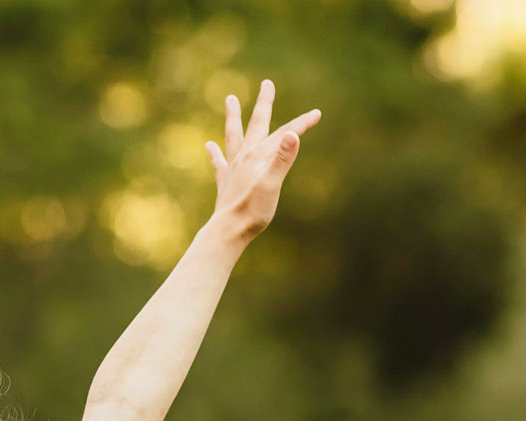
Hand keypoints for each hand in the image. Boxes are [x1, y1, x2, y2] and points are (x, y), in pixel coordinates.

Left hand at [204, 77, 321, 244]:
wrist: (228, 232)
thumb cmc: (252, 211)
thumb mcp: (273, 184)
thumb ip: (283, 159)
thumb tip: (291, 134)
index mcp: (258, 155)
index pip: (285, 134)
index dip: (302, 123)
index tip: (317, 114)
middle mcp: (244, 156)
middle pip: (256, 123)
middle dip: (264, 103)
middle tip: (267, 83)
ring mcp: (233, 168)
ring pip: (233, 135)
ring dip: (233, 117)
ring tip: (230, 99)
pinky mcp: (225, 182)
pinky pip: (219, 162)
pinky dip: (215, 153)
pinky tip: (208, 146)